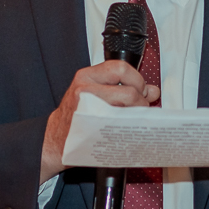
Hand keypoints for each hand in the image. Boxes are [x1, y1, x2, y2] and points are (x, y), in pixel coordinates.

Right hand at [41, 60, 158, 182]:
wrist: (56, 139)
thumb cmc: (78, 116)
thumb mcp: (97, 94)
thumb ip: (123, 88)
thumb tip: (152, 91)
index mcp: (87, 76)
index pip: (121, 68)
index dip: (138, 80)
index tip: (141, 91)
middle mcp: (84, 88)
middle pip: (128, 91)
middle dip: (141, 101)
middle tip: (141, 109)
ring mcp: (87, 109)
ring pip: (126, 108)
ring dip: (137, 115)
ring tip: (135, 119)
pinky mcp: (91, 128)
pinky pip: (119, 126)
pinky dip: (129, 127)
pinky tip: (129, 129)